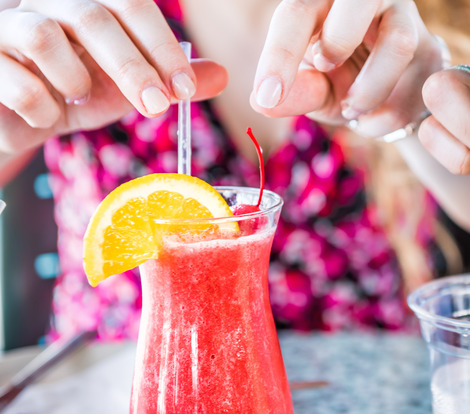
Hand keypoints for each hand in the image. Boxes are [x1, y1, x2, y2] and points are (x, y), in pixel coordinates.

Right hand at [0, 0, 226, 154]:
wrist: (10, 119)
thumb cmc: (68, 95)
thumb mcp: (123, 90)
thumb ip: (165, 81)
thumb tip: (221, 75)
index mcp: (82, 3)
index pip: (129, 3)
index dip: (161, 45)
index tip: (184, 89)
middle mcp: (42, 3)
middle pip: (93, 14)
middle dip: (134, 66)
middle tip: (158, 106)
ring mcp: (3, 25)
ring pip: (44, 35)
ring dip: (75, 80)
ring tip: (78, 100)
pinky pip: (14, 77)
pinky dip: (40, 105)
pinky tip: (45, 115)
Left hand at [251, 0, 445, 137]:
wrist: (389, 90)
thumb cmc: (340, 77)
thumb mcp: (313, 87)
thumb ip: (294, 92)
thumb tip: (262, 102)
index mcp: (325, 0)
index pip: (298, 12)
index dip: (280, 54)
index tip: (267, 96)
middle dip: (339, 39)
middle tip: (325, 69)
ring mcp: (404, 18)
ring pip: (398, 41)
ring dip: (370, 88)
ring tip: (352, 110)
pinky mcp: (432, 49)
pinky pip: (416, 82)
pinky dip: (388, 114)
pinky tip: (372, 119)